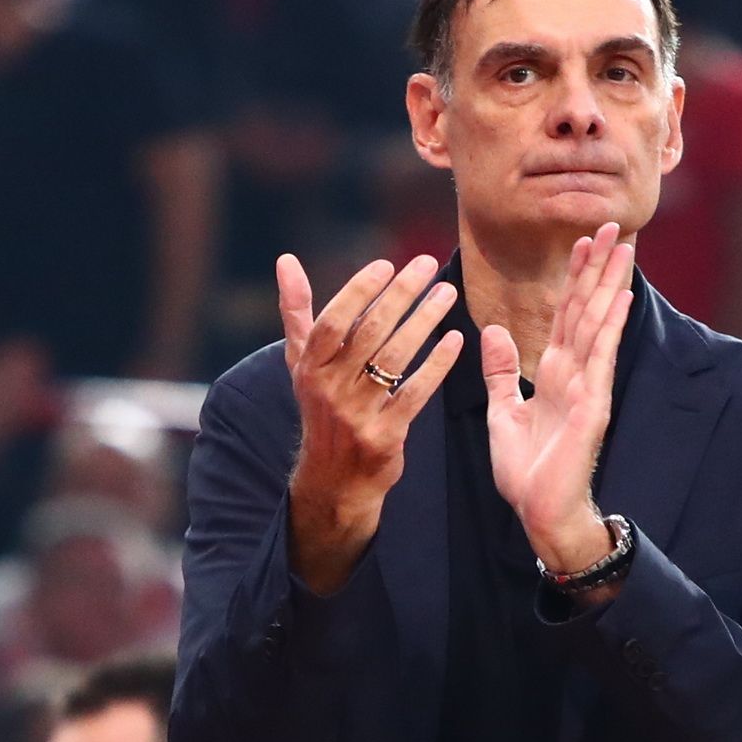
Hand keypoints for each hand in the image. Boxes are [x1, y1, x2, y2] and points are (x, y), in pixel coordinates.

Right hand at [279, 253, 462, 593]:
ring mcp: (357, 414)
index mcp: (308, 367)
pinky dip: (437, 365)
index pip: (334, 321)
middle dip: (402, 295)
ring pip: (396, 358)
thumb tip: (286, 261)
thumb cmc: (321, 407)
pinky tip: (455, 340)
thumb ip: (297, 312)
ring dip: (425, 321)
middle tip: (428, 265)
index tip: (387, 265)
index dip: (359, 291)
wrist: (333, 479)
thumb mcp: (301, 363)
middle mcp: (329, 389)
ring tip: (448, 294)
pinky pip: (416, 392)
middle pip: (370, 333)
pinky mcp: (385, 436)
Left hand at [483, 224, 634, 573]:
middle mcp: (575, 374)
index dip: (573, 278)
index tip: (580, 241)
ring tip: (619, 246)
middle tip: (608, 225)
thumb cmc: (527, 472)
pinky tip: (619, 299)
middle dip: (596, 268)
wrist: (540, 512)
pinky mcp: (592, 406)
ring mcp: (587, 387)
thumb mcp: (502, 412)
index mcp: (554, 374)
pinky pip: (599, 359)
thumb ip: (501, 372)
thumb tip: (494, 331)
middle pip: (586, 309)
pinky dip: (609, 328)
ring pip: (597, 324)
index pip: (566, 314)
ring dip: (608, 284)